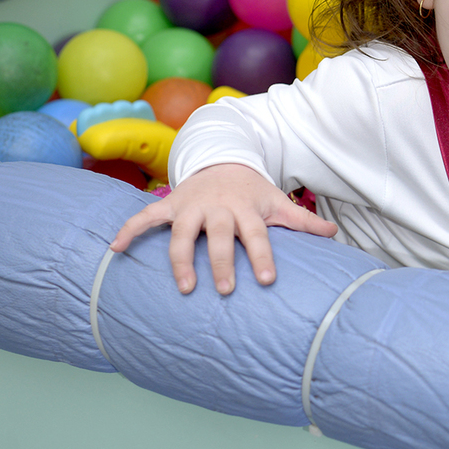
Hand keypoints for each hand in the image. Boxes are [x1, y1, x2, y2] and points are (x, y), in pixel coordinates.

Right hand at [110, 163, 337, 294]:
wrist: (223, 158)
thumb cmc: (252, 190)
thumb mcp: (277, 201)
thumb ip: (302, 220)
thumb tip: (333, 234)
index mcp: (246, 209)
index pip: (257, 236)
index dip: (262, 257)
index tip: (266, 281)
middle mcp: (218, 207)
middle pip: (219, 237)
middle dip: (221, 263)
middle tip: (224, 290)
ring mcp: (191, 206)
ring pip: (182, 233)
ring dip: (180, 259)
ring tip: (184, 287)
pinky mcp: (170, 205)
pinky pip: (146, 217)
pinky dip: (130, 230)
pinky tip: (115, 249)